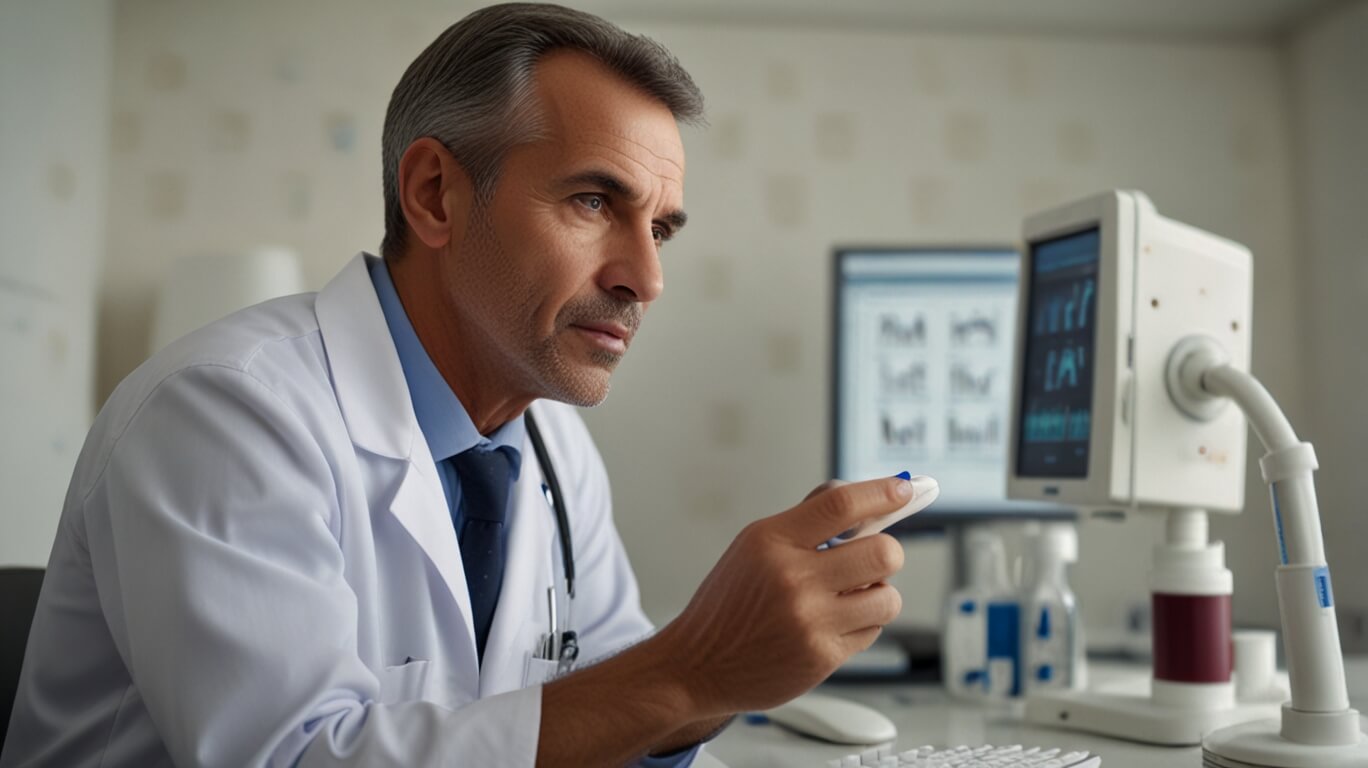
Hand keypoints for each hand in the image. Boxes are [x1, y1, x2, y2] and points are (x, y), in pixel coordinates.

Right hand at [655, 475, 910, 717]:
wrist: (697, 665)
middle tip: (873, 558)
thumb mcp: (753, 547)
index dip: (882, 492)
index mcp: (772, 541)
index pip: (841, 504)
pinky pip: (872, 631)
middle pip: (882, 552)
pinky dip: (862, 624)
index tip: (904, 486)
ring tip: (852, 595)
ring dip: (878, 593)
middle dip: (887, 552)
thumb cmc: (728, 603)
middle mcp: (792, 579)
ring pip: (887, 597)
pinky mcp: (821, 657)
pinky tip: (834, 623)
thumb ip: (806, 523)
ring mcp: (809, 621)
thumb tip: (863, 499)